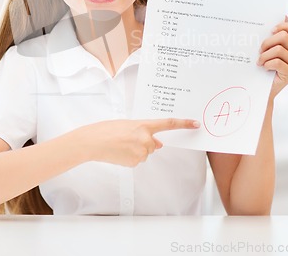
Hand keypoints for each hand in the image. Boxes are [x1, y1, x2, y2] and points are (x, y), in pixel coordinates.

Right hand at [75, 118, 199, 166]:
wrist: (92, 141)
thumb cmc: (106, 129)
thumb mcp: (127, 125)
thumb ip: (144, 132)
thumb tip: (158, 144)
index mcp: (143, 125)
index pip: (168, 124)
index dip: (183, 124)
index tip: (195, 124)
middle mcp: (145, 139)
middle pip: (153, 144)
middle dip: (144, 143)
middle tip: (126, 139)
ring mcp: (141, 152)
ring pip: (144, 153)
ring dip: (135, 150)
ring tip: (119, 145)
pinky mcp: (134, 162)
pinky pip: (137, 161)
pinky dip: (129, 158)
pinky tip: (118, 152)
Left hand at [257, 16, 287, 99]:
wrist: (258, 89)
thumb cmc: (259, 68)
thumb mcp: (263, 49)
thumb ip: (271, 36)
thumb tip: (283, 16)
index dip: (284, 26)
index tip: (272, 30)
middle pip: (283, 36)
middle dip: (267, 42)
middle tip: (259, 52)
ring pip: (279, 49)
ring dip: (264, 55)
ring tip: (259, 62)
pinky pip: (278, 62)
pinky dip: (267, 64)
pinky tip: (264, 68)